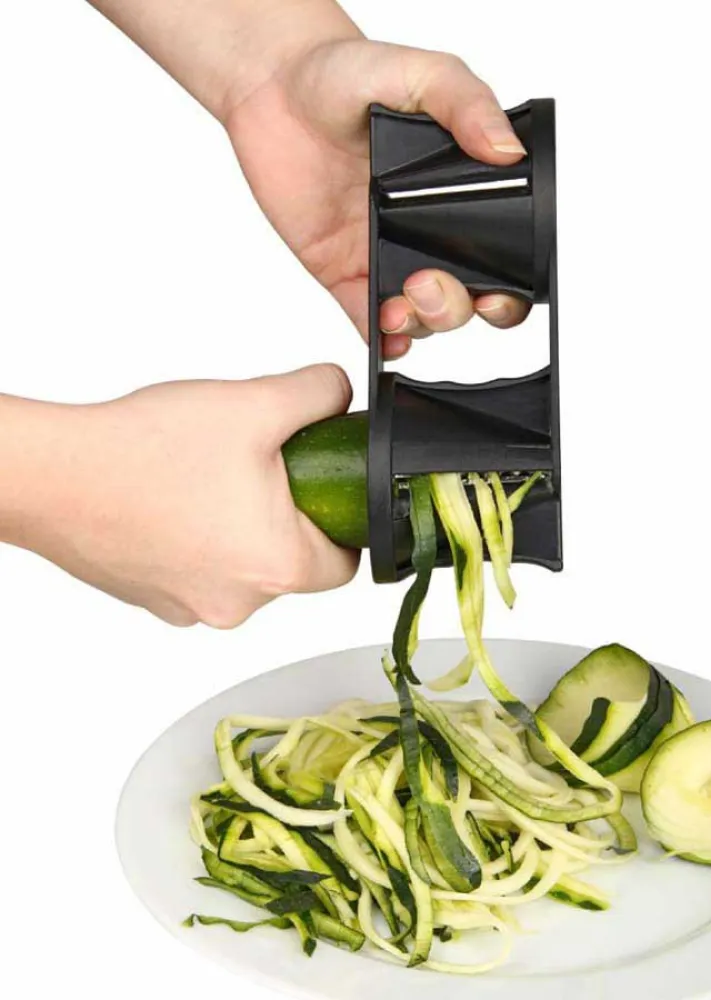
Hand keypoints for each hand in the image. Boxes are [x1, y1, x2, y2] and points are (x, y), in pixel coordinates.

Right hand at [4, 365, 357, 627]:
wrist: (51, 474)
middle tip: (260, 470)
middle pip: (293, 565)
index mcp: (279, 567)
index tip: (329, 491)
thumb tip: (339, 396)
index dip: (346, 523)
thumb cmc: (146, 449)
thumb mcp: (257, 402)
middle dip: (288, 516)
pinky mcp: (153, 600)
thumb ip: (320, 395)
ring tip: (209, 478)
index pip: (347, 563)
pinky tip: (175, 499)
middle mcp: (238, 604)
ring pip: (244, 567)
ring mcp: (190, 608)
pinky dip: (198, 540)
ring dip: (240, 527)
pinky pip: (199, 571)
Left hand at [224, 38, 531, 358]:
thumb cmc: (345, 73)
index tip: (495, 290)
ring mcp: (387, 257)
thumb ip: (468, 104)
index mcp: (458, 200)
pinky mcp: (345, 273)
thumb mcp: (420, 73)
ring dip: (422, 324)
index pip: (502, 262)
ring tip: (403, 303)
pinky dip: (383, 339)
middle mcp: (428, 235)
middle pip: (467, 303)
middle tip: (432, 287)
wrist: (273, 84)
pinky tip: (386, 333)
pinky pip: (370, 322)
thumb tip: (508, 150)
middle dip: (460, 311)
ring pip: (422, 319)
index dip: (509, 290)